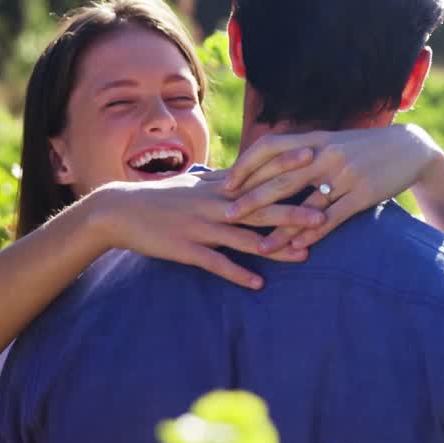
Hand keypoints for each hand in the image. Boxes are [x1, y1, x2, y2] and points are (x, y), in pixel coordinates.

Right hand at [91, 169, 324, 289]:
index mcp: (218, 187)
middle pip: (260, 206)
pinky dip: (237, 273)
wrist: (119, 211)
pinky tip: (258, 284)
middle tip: (324, 213)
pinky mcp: (186, 249)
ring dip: (276, 247)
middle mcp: (214, 203)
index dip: (286, 166)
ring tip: (304, 255)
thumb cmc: (161, 197)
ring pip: (245, 237)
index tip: (314, 158)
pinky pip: (216, 263)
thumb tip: (246, 172)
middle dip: (293, 210)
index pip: (258, 173)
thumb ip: (223, 180)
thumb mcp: (194, 183)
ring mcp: (201, 226)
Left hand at [219, 125, 443, 253]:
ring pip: (304, 205)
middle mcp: (326, 154)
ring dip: (280, 228)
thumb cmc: (364, 147)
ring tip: (259, 246)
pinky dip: (313, 234)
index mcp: (315, 138)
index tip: (227, 183)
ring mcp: (345, 175)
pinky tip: (297, 248)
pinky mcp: (362, 194)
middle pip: (281, 178)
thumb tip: (267, 163)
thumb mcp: (333, 141)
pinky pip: (332, 218)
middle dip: (251, 199)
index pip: (271, 147)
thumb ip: (303, 150)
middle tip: (227, 215)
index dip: (246, 165)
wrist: (410, 149)